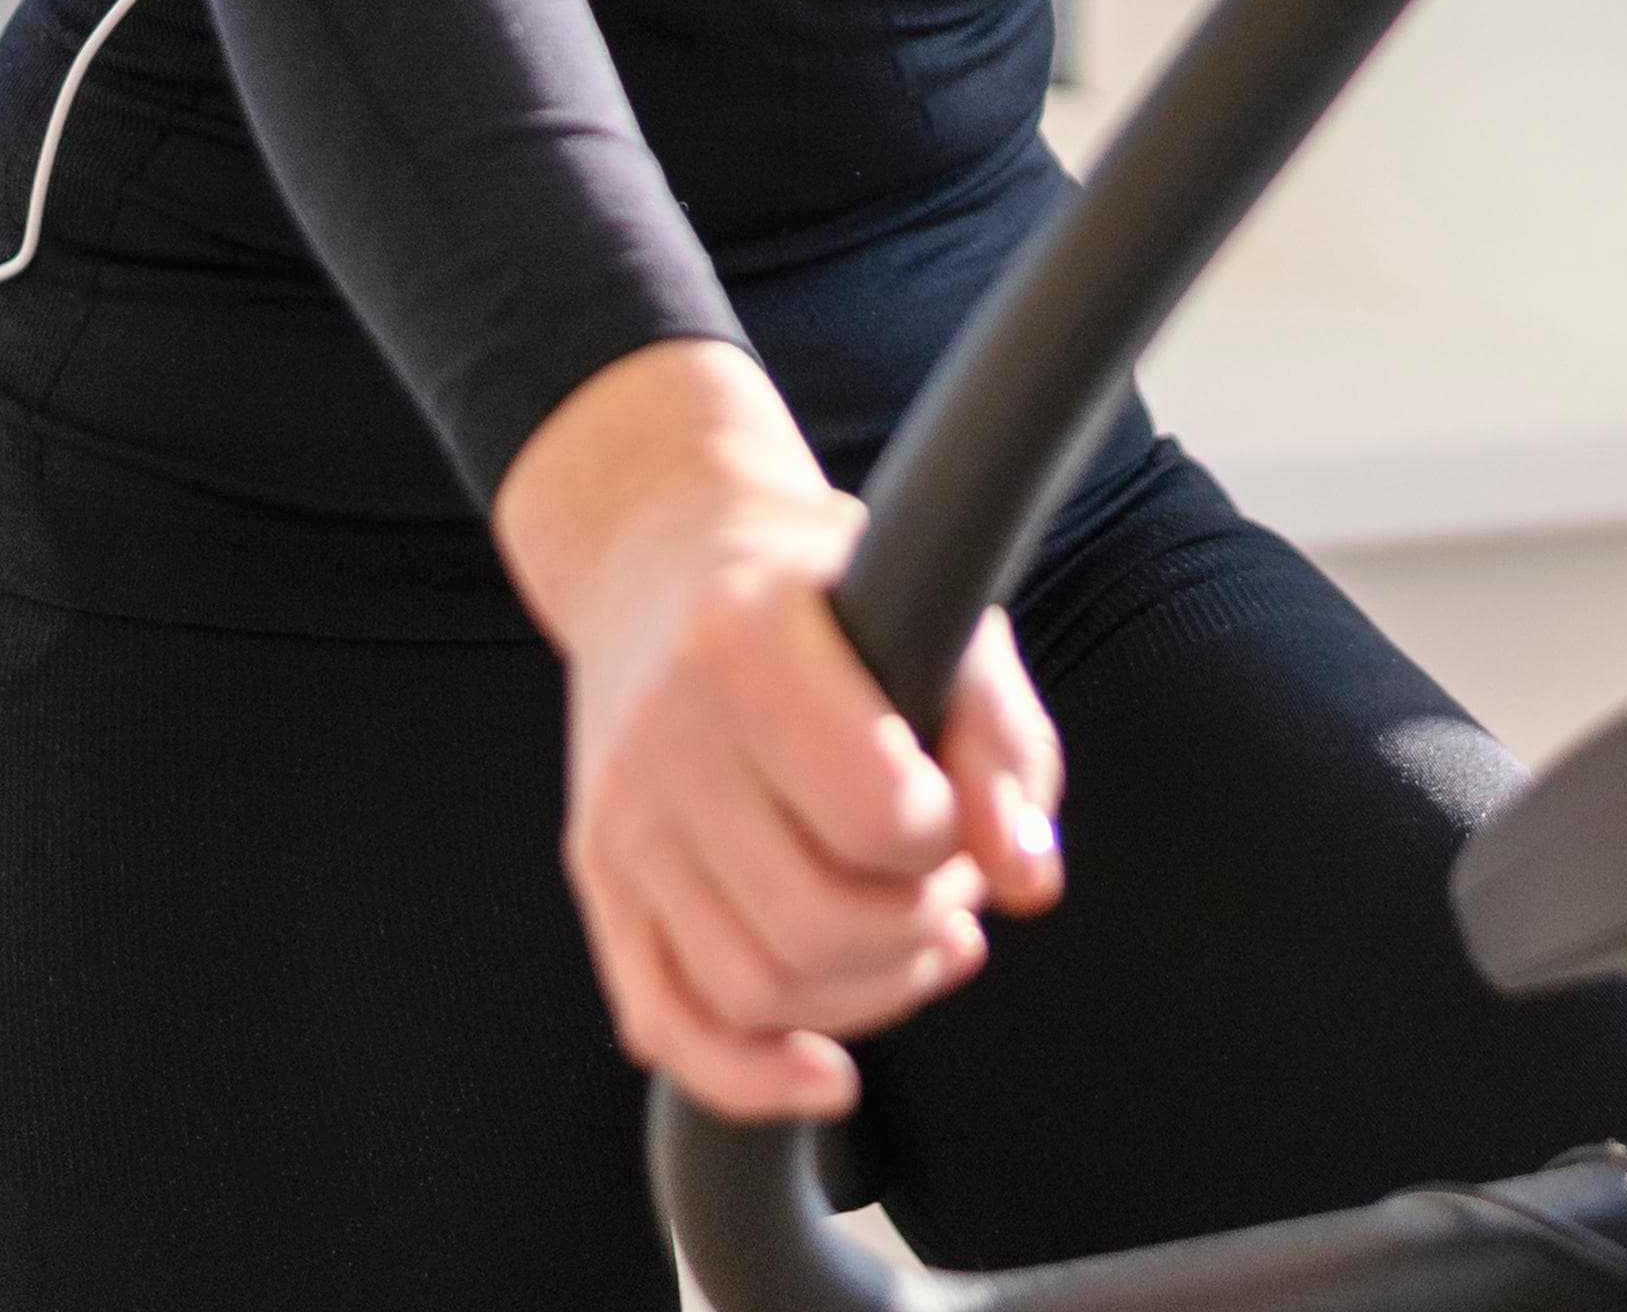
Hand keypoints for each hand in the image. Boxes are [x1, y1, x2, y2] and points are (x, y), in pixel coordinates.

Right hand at [490, 340, 1066, 1119]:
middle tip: (945, 886)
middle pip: (817, 924)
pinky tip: (828, 1072)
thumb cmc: (825, 583)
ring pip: (752, 990)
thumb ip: (1004, 740)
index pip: (881, 811)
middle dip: (916, 931)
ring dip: (867, 996)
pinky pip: (662, 1022)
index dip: (946, 835)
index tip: (950, 803)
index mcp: (747, 637)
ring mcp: (619, 813)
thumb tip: (1029, 884)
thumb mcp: (938, 610)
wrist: (662, 548)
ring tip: (912, 932)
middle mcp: (663, 731)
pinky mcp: (596, 875)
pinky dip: (750, 1077)